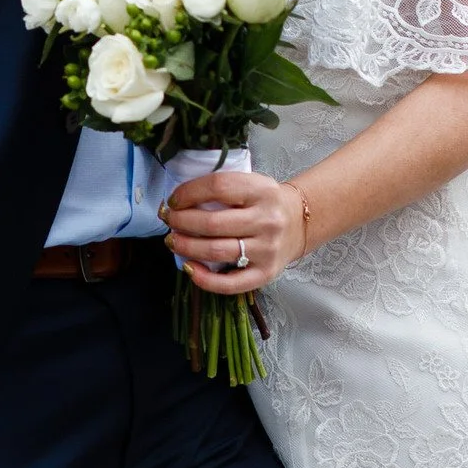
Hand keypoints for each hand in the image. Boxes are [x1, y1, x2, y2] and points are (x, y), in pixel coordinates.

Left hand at [161, 171, 305, 294]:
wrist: (299, 223)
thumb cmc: (264, 202)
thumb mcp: (251, 183)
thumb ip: (223, 188)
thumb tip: (178, 201)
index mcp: (262, 190)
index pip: (218, 186)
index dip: (189, 193)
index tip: (173, 200)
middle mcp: (267, 220)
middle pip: (213, 223)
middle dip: (181, 221)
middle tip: (168, 220)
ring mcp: (267, 249)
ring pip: (217, 251)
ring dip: (186, 247)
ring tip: (172, 241)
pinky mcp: (265, 274)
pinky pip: (230, 283)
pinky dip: (204, 278)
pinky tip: (189, 268)